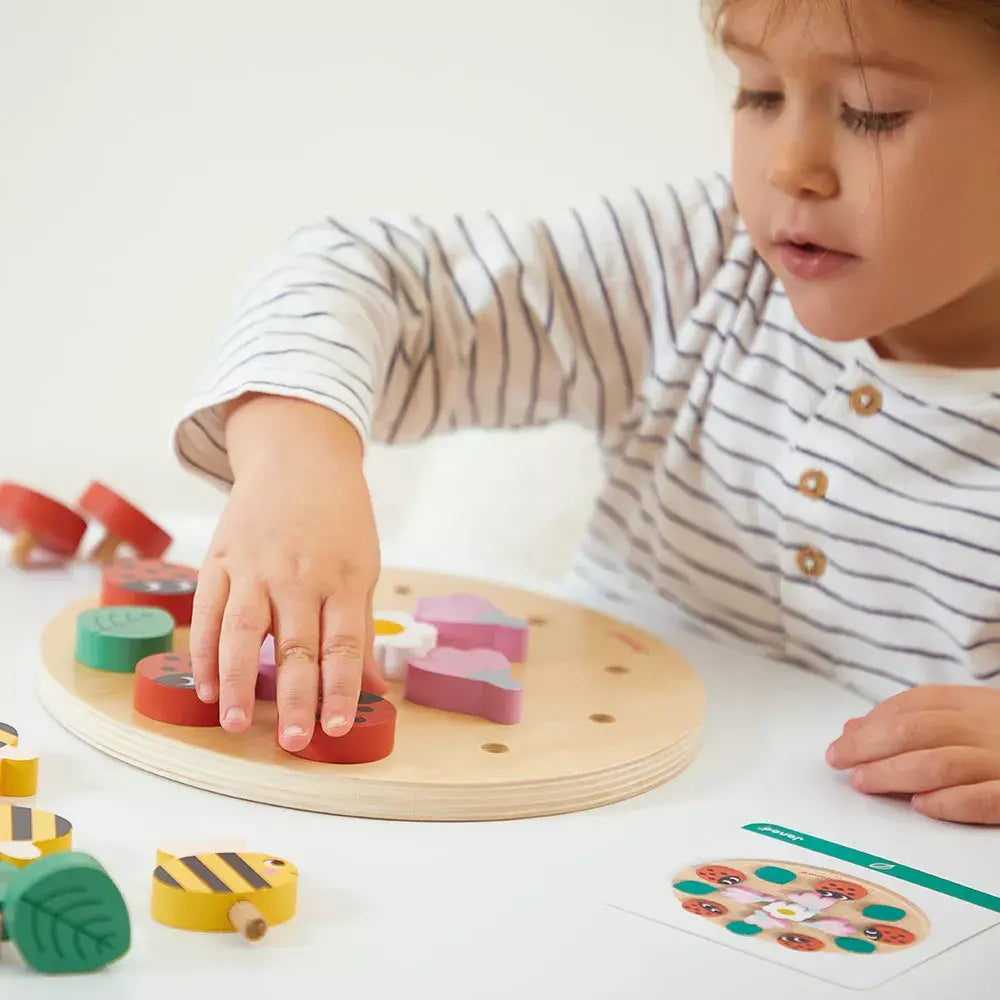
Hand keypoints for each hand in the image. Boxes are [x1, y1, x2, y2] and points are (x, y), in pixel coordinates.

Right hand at [188, 395, 387, 751]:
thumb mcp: (363, 565)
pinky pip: (210, 611)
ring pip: (245, 632)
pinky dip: (205, 652)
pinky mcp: (221, 559)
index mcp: (345, 577)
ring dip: (240, 682)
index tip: (335, 728)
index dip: (340, 689)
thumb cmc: (339, 517)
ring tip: (238, 724)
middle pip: (298, 645)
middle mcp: (300, 574)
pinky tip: (207, 687)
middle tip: (293, 742)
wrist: (297, 457)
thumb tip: (372, 688)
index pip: (344, 644)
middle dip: (296, 697)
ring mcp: (257, 566)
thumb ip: (360, 628)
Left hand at [826, 685, 999, 824]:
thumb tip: (853, 729)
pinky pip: (983, 799)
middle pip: (917, 731)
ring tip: (863, 782)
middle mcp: (987, 728)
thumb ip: (916, 721)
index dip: (872, 723)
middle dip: (869, 746)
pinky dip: (949, 802)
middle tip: (840, 761)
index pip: (914, 705)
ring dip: (894, 773)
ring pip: (940, 764)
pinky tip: (919, 806)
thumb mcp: (971, 717)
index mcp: (975, 704)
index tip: (842, 742)